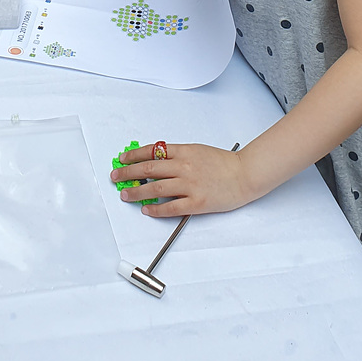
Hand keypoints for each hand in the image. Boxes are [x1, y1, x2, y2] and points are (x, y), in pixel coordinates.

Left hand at [111, 142, 249, 217]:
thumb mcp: (197, 150)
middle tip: (116, 177)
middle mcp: (184, 166)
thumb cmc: (223, 162)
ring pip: (156, 188)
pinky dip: (156, 209)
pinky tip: (147, 210)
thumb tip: (155, 161)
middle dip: (128, 173)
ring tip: (126, 195)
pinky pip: (171, 207)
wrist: (244, 174)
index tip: (122, 159)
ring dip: (137, 192)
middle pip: (148, 169)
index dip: (134, 155)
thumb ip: (177, 155)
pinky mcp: (197, 202)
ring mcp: (190, 185)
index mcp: (184, 151)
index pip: (152, 151)